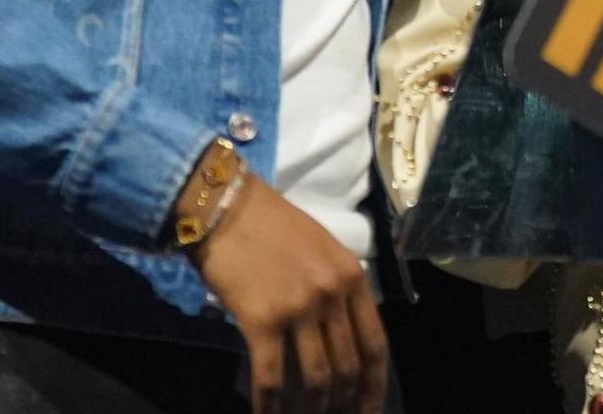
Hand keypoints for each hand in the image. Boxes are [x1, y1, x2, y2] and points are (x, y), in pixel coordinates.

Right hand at [188, 171, 387, 413]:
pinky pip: (271, 376)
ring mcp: (298, 309)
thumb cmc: (273, 227)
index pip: (375, 344)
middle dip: (342, 403)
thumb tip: (342, 339)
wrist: (226, 208)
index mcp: (352, 278)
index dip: (374, 385)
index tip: (370, 410)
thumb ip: (338, 291)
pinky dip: (270, 406)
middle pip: (346, 367)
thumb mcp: (323, 251)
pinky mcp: (261, 321)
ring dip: (310, 409)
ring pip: (313, 378)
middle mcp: (331, 295)